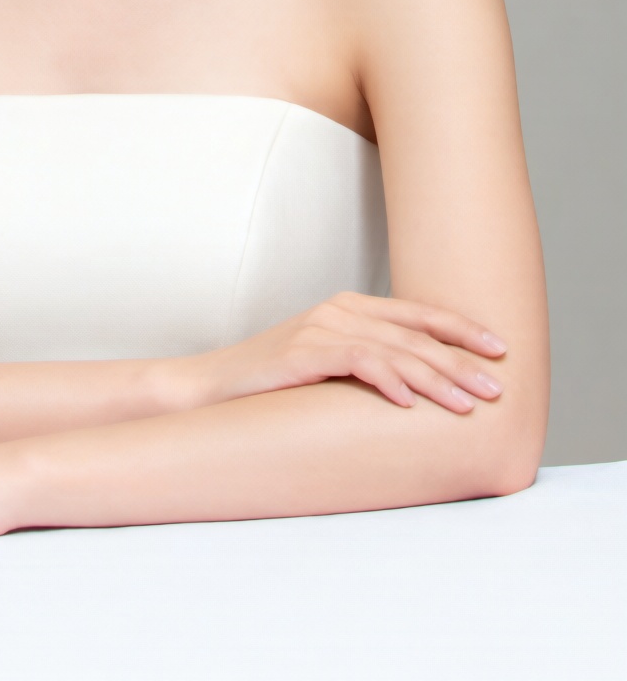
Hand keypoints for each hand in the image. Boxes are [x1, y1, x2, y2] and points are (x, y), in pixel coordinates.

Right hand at [178, 291, 506, 413]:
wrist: (213, 387)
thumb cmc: (274, 383)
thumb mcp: (326, 364)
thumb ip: (367, 362)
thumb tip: (421, 388)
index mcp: (350, 307)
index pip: (418, 313)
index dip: (462, 328)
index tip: (499, 349)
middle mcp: (340, 310)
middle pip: (415, 334)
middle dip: (461, 361)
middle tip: (497, 388)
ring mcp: (321, 328)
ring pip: (395, 350)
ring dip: (436, 380)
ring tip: (467, 405)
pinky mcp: (304, 352)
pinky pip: (357, 362)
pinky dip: (388, 382)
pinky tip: (409, 405)